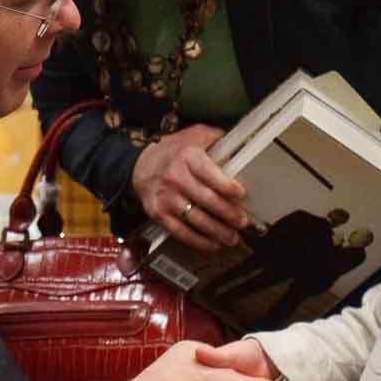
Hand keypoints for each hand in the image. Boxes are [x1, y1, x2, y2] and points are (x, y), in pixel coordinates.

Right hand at [131, 125, 249, 251]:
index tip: (241, 193)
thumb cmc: (171, 152)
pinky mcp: (158, 213)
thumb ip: (214, 137)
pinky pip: (180, 231)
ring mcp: (166, 197)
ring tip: (232, 237)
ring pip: (196, 219)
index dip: (226, 186)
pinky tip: (212, 244)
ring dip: (217, 231)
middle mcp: (175, 177)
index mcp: (186, 157)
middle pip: (206, 200)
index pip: (209, 173)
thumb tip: (241, 139)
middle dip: (228, 213)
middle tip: (242, 221)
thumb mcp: (191, 135)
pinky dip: (198, 241)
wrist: (138, 166)